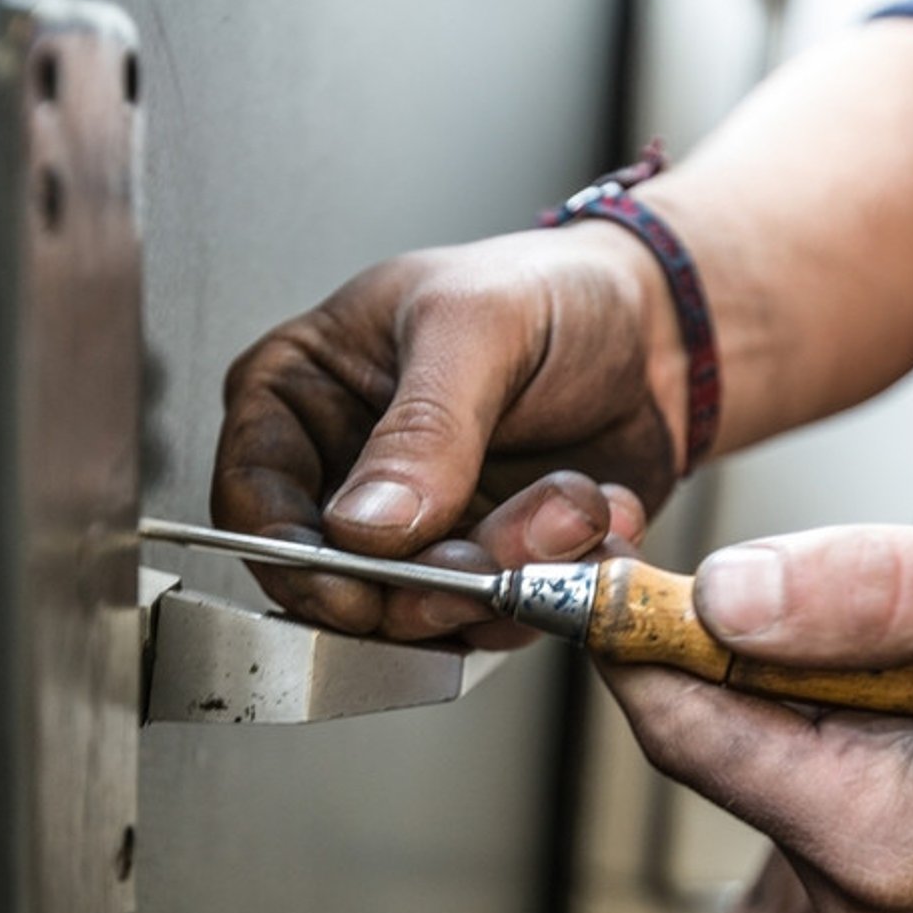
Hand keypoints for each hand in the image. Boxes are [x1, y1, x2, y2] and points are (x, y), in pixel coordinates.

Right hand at [212, 223, 679, 640]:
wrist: (658, 332)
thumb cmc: (551, 293)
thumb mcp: (477, 325)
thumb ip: (422, 426)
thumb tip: (366, 526)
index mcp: (302, 393)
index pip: (254, 499)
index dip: (297, 560)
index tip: (358, 589)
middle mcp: (345, 473)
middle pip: (337, 579)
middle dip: (427, 582)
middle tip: (498, 554)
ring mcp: (416, 531)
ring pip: (423, 613)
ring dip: (508, 577)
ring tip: (574, 506)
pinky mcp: (481, 567)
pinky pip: (496, 619)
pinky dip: (554, 586)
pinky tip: (596, 518)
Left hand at [599, 489, 912, 912]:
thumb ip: (889, 587)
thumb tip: (726, 593)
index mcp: (889, 837)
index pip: (689, 727)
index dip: (631, 626)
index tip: (598, 535)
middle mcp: (859, 879)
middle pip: (700, 730)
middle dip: (680, 624)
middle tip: (665, 522)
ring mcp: (862, 865)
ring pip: (738, 725)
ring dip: (743, 639)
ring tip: (820, 572)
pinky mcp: (870, 831)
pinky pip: (782, 732)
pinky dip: (784, 663)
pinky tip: (844, 619)